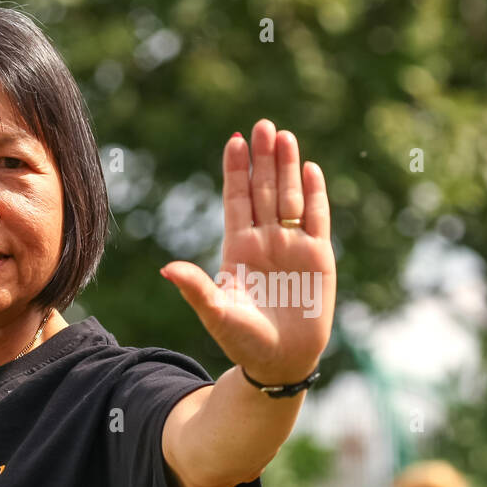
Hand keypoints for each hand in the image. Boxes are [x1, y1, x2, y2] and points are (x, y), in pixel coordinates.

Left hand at [160, 119, 335, 384]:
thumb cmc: (243, 339)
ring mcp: (293, 245)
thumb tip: (166, 268)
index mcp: (238, 247)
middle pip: (264, 189)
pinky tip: (310, 168)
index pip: (236, 199)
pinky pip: (317, 219)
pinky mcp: (319, 257)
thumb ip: (196, 287)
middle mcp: (265, 239)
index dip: (236, 170)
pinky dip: (315, 194)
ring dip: (287, 167)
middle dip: (263, 158)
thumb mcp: (216, 312)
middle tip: (262, 125)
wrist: (279, 361)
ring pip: (290, 197)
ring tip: (284, 136)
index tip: (235, 140)